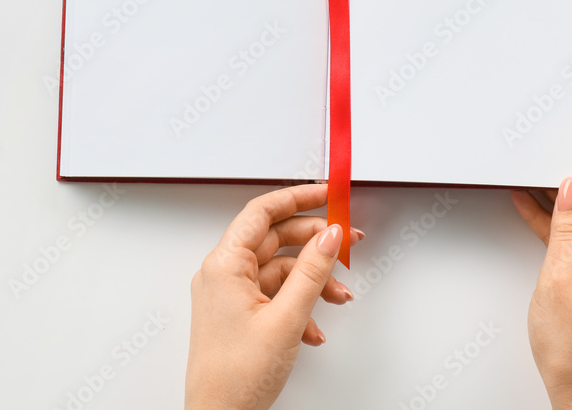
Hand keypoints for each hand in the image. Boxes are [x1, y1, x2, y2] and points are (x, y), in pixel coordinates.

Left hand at [185, 183, 361, 409]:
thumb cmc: (235, 377)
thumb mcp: (286, 318)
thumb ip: (312, 272)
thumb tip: (329, 236)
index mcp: (224, 265)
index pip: (262, 212)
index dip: (297, 198)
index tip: (326, 194)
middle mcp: (223, 274)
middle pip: (275, 239)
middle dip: (315, 242)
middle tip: (348, 242)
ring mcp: (231, 295)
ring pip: (281, 270)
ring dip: (313, 281)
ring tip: (339, 295)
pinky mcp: (240, 314)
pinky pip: (275, 295)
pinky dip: (300, 304)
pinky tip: (315, 326)